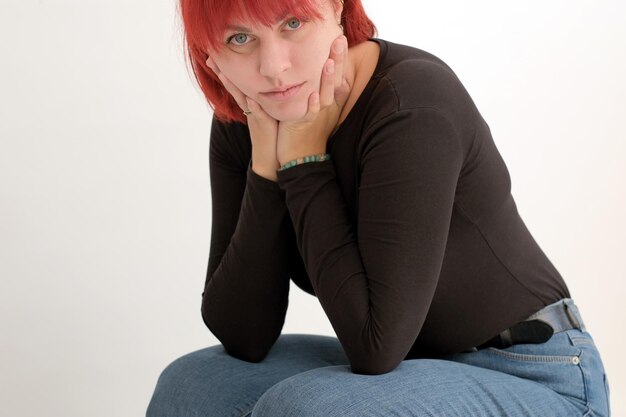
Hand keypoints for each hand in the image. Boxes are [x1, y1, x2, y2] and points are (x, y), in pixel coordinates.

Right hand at [206, 56, 279, 180]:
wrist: (268, 157)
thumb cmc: (269, 135)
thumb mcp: (264, 114)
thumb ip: (260, 101)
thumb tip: (258, 88)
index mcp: (249, 104)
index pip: (236, 85)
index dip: (225, 72)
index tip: (214, 58)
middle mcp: (248, 109)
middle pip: (234, 89)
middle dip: (222, 74)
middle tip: (211, 59)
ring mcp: (254, 116)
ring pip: (242, 99)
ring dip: (233, 87)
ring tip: (224, 73)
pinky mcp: (264, 126)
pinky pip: (259, 115)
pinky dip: (256, 107)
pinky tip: (251, 98)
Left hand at [276, 35, 349, 165]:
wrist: (301, 158)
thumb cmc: (308, 133)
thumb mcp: (317, 110)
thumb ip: (319, 91)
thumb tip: (321, 72)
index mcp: (329, 102)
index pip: (338, 76)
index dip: (341, 59)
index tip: (341, 39)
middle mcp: (327, 107)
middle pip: (335, 81)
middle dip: (338, 61)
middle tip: (340, 40)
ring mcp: (317, 116)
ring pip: (325, 95)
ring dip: (327, 80)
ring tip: (328, 63)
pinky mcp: (304, 126)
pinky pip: (310, 115)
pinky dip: (312, 105)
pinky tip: (313, 95)